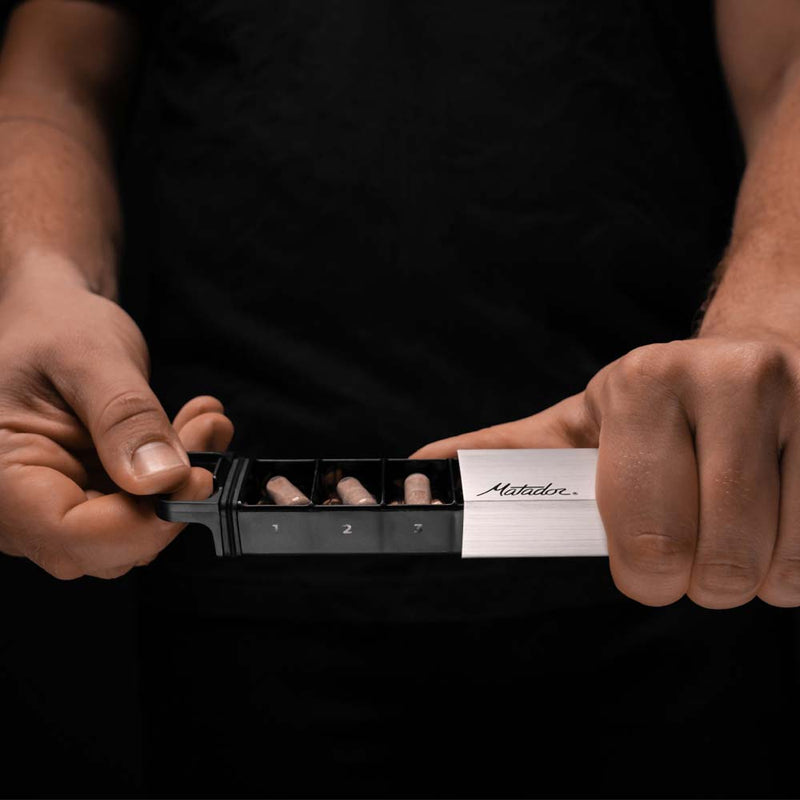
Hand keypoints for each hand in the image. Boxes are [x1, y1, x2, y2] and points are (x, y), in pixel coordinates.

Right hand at [0, 270, 233, 578]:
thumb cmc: (53, 326)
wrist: (51, 317)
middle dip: (170, 497)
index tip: (196, 479)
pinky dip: (175, 475)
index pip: (71, 533)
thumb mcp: (89, 356)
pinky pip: (139, 509)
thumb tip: (162, 480)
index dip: (144, 522)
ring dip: (180, 483)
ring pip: (131, 531)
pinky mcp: (85, 499)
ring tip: (201, 421)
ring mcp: (51, 507)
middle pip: (105, 545)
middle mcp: (16, 505)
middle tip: (205, 431)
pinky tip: (191, 428)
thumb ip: (125, 418)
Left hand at [412, 333, 799, 608]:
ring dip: (756, 574)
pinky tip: (780, 523)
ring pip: (783, 564)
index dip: (643, 571)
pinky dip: (798, 565)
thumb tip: (421, 472)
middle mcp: (731, 379)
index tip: (647, 571)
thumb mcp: (583, 422)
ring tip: (737, 529)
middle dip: (700, 580)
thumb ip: (509, 455)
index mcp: (643, 383)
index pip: (643, 525)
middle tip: (693, 553)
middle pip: (719, 557)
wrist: (757, 356)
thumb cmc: (660, 405)